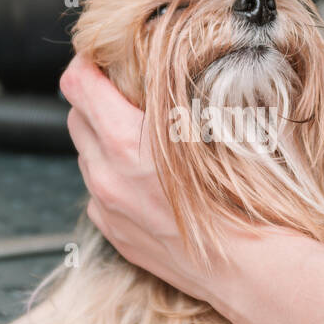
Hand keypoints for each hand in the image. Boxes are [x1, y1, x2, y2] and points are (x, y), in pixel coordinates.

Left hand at [59, 55, 237, 304]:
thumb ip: (173, 97)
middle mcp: (107, 176)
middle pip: (75, 118)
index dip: (85, 62)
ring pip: (86, 156)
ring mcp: (106, 207)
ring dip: (103, 140)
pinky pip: (98, 192)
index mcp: (126, 143)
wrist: (247, 267)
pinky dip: (112, 177)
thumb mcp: (213, 128)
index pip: (78, 85)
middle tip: (124, 91)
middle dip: (94, 100)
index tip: (98, 55)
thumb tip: (158, 72)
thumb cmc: (241, 199)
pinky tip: (144, 179)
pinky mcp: (113, 232)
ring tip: (140, 139)